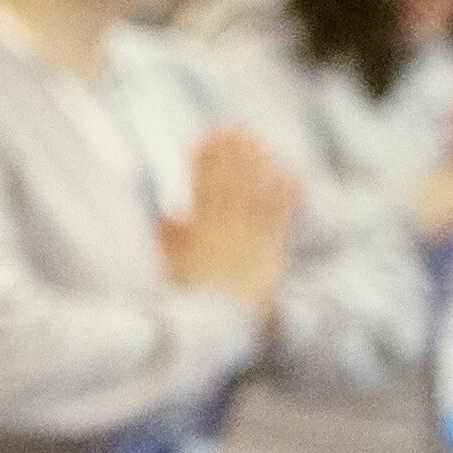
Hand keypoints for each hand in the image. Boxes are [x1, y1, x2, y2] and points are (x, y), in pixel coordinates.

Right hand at [163, 121, 301, 316]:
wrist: (219, 325)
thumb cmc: (190, 298)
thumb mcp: (168, 268)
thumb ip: (167, 240)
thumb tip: (166, 216)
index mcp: (196, 234)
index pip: (199, 187)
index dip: (201, 161)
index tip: (201, 139)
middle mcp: (224, 231)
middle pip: (228, 182)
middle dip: (229, 152)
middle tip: (231, 127)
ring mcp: (250, 237)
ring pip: (253, 189)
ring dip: (254, 161)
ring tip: (254, 138)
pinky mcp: (271, 247)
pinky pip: (280, 213)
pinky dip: (283, 190)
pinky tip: (286, 170)